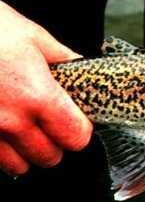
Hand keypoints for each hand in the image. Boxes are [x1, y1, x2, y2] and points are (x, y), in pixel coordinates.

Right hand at [0, 1, 92, 175]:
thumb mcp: (32, 36)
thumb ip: (62, 58)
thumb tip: (80, 66)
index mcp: (37, 95)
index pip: (76, 136)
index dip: (80, 128)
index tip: (76, 119)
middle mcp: (10, 120)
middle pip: (50, 156)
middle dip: (55, 142)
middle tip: (49, 122)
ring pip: (18, 165)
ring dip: (25, 151)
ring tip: (22, 128)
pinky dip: (0, 149)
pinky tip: (1, 128)